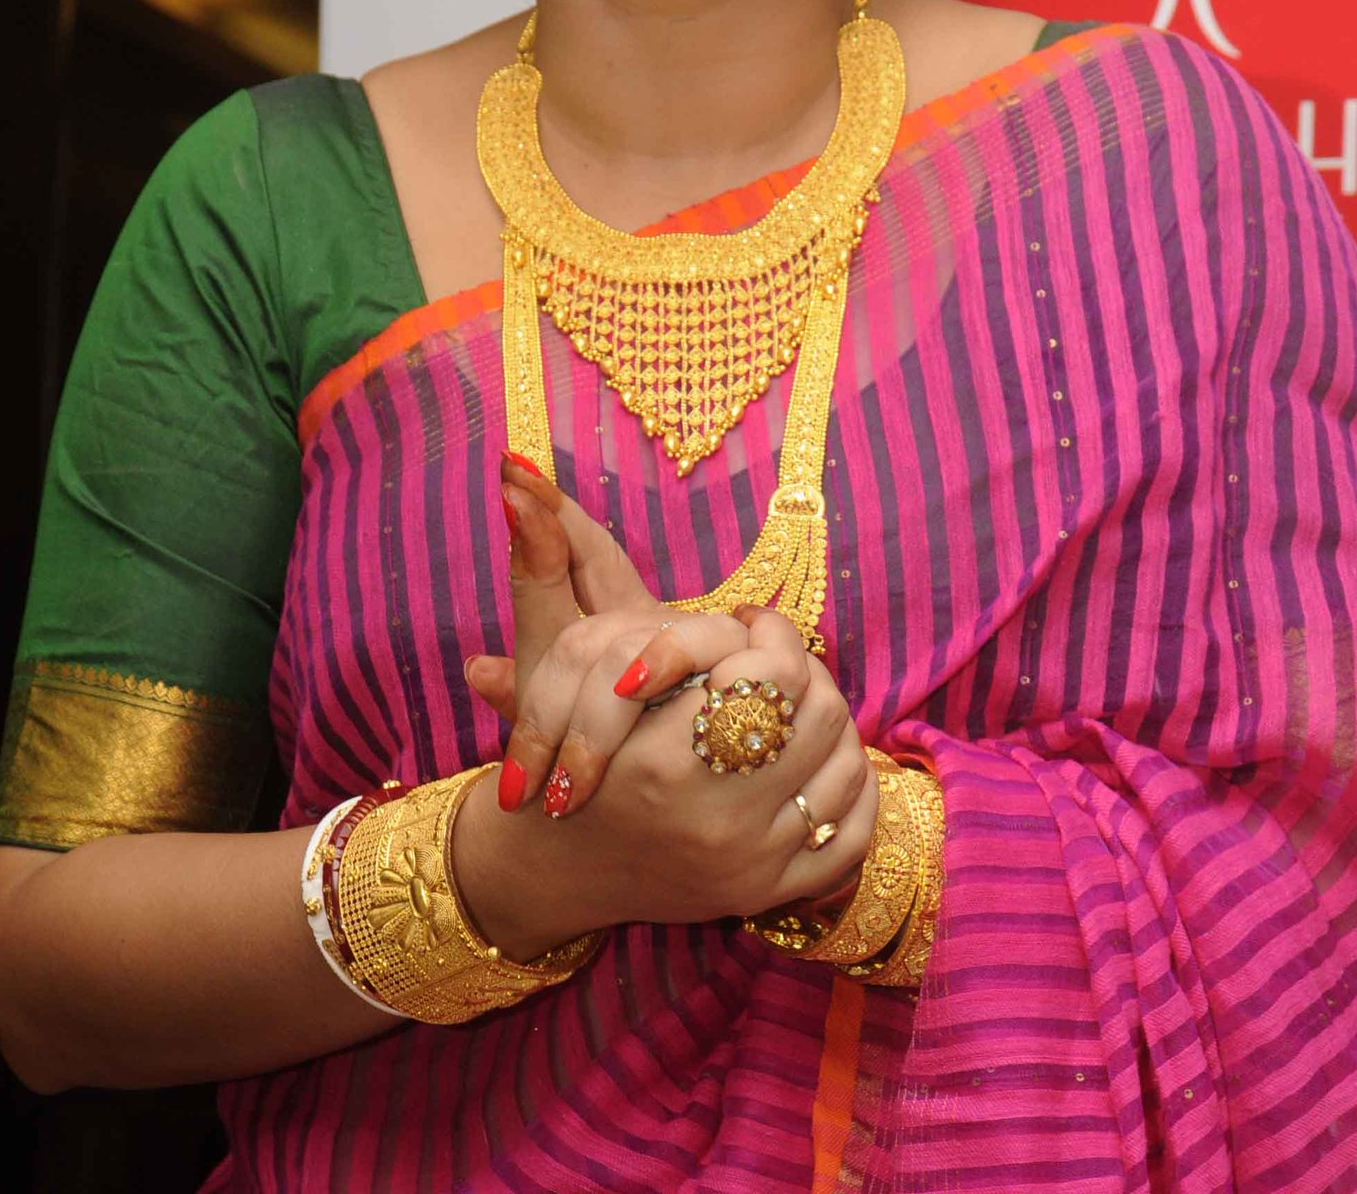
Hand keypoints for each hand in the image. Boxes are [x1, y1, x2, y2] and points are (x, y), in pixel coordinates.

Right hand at [455, 454, 876, 940]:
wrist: (555, 866)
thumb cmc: (555, 744)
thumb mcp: (551, 650)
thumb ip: (546, 561)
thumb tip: (518, 470)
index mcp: (659, 760)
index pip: (769, 676)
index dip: (771, 638)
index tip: (750, 624)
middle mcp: (710, 821)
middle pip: (818, 716)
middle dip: (805, 677)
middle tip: (779, 663)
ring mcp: (745, 865)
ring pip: (841, 769)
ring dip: (832, 728)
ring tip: (795, 706)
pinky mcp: (769, 897)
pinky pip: (848, 835)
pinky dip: (847, 794)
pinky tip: (815, 766)